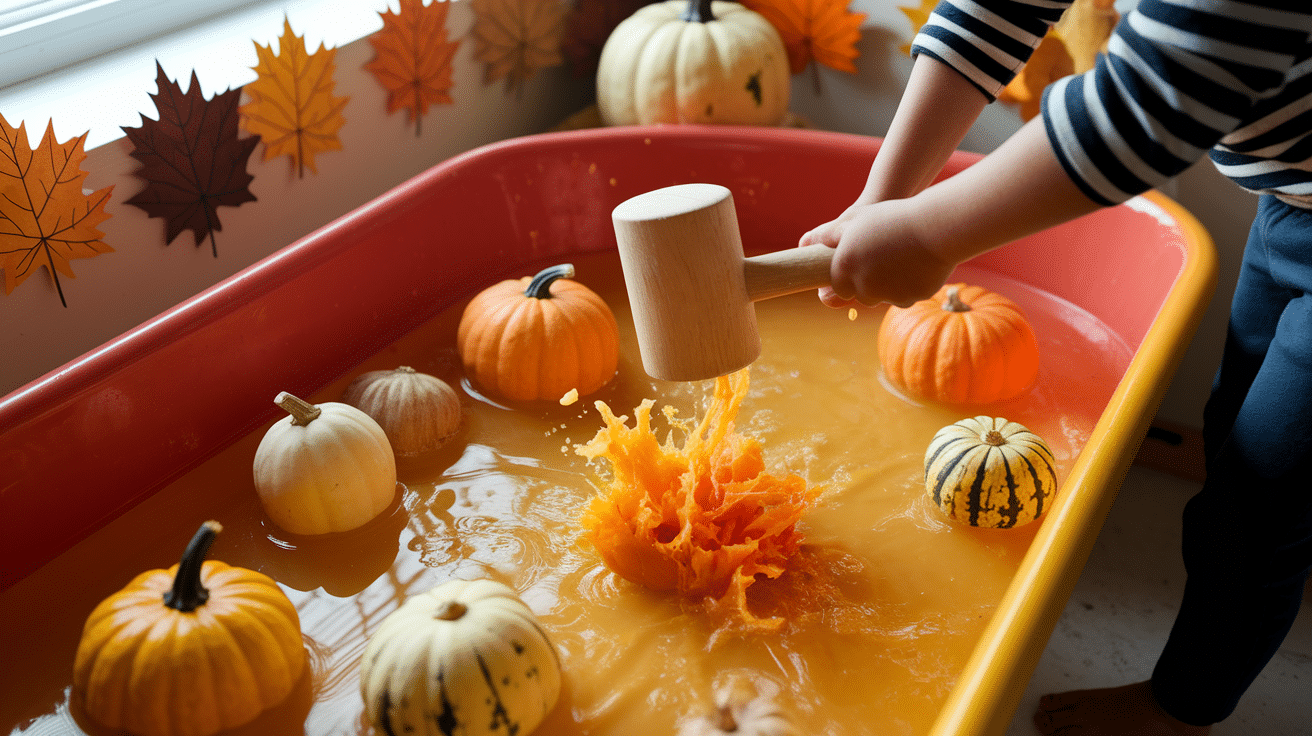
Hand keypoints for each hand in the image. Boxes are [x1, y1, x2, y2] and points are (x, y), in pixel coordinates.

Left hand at [800, 199, 956, 307]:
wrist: (934, 226)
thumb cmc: (890, 218)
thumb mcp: (855, 219)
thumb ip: (828, 235)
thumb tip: (804, 243)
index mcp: (845, 268)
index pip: (837, 287)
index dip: (846, 278)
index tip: (856, 266)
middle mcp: (863, 287)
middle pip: (861, 295)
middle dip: (868, 283)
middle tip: (880, 260)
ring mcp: (888, 296)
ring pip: (885, 297)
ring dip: (888, 286)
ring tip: (900, 259)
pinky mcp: (911, 299)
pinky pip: (906, 297)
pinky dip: (909, 286)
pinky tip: (915, 266)